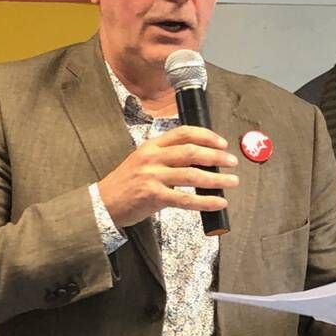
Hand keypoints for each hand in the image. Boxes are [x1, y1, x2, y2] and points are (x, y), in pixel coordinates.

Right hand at [97, 125, 238, 227]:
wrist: (104, 203)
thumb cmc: (127, 184)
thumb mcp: (143, 161)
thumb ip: (166, 157)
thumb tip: (200, 159)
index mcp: (152, 146)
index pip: (183, 133)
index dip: (206, 136)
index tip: (222, 143)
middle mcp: (152, 158)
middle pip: (191, 151)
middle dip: (216, 156)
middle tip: (232, 161)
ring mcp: (152, 177)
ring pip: (192, 175)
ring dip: (216, 179)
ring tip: (232, 182)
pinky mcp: (153, 197)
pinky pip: (186, 199)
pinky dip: (206, 201)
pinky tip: (219, 202)